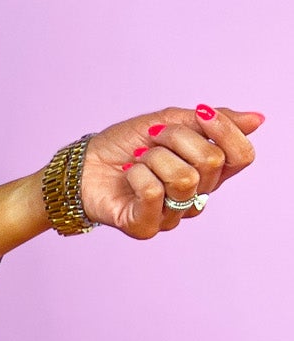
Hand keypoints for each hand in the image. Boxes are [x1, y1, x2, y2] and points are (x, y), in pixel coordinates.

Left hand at [79, 104, 262, 235]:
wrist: (82, 163)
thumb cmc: (124, 145)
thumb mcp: (168, 122)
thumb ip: (209, 122)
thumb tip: (257, 119)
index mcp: (207, 173)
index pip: (241, 157)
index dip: (225, 131)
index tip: (200, 113)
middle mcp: (196, 198)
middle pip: (209, 162)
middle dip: (175, 139)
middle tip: (152, 141)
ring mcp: (172, 216)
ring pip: (183, 178)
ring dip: (153, 157)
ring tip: (137, 160)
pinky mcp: (146, 227)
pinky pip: (153, 193)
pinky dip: (137, 174)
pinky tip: (128, 175)